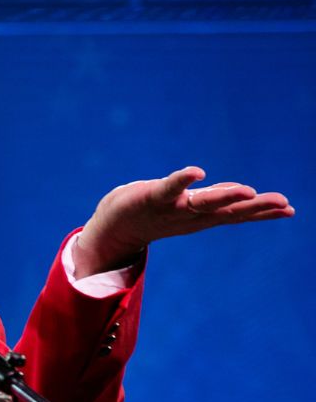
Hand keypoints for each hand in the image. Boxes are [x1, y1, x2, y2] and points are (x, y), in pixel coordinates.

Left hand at [73, 166, 294, 278]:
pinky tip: (197, 172)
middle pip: (228, 210)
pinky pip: (169, 188)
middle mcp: (190, 216)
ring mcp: (172, 208)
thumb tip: (242, 195)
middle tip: (284, 204)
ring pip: (205, 202)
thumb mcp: (188, 208)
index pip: (236, 213)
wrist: (112, 230)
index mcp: (201, 218)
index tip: (289, 210)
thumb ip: (214, 201)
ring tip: (250, 190)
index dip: (262, 212)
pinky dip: (183, 179)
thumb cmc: (152, 213)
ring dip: (227, 196)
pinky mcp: (152, 198)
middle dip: (256, 207)